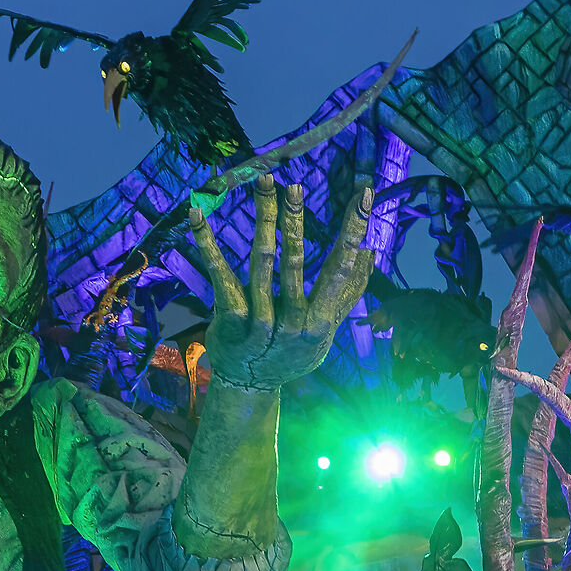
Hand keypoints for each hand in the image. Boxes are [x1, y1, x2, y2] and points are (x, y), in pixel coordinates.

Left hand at [186, 175, 372, 393]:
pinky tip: (199, 215)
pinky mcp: (231, 320)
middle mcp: (293, 322)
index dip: (354, 230)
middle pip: (296, 263)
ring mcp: (261, 322)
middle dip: (297, 221)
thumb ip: (347, 293)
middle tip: (296, 186)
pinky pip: (219, 274)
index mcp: (321, 319)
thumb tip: (370, 253)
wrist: (251, 386)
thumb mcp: (325, 328)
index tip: (364, 194)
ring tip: (264, 184)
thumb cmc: (291, 353)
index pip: (342, 267)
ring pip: (262, 263)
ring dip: (263, 220)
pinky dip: (207, 242)